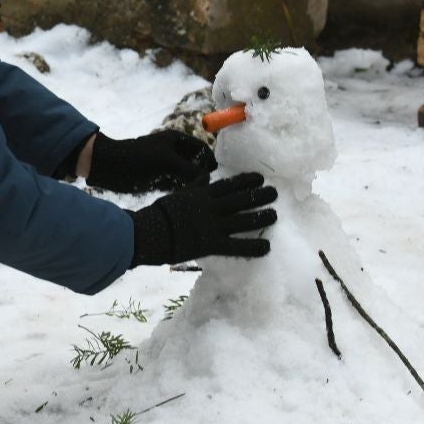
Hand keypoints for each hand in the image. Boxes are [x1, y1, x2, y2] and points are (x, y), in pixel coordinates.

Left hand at [86, 130, 216, 194]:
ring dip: (191, 183)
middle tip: (206, 188)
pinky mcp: (157, 178)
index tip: (214, 174)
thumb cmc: (138, 158)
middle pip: (195, 162)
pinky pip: (175, 184)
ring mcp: (165, 166)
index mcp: (175, 139)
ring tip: (196, 195)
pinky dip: (180, 189)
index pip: (201, 147)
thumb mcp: (166, 161)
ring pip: (186, 175)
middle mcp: (172, 151)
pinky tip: (183, 198)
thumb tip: (208, 179)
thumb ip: (189, 169)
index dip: (209, 159)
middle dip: (201, 173)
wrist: (109, 167)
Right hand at [129, 172, 277, 265]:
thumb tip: (206, 177)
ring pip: (244, 219)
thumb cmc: (159, 213)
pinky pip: (237, 245)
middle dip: (260, 195)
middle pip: (241, 199)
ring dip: (262, 216)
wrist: (148, 232)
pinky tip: (267, 247)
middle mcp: (211, 207)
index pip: (229, 184)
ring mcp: (213, 225)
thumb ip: (194, 186)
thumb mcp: (178, 194)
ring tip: (274, 214)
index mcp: (202, 194)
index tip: (260, 178)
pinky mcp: (212, 244)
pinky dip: (254, 246)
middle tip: (275, 192)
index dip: (247, 180)